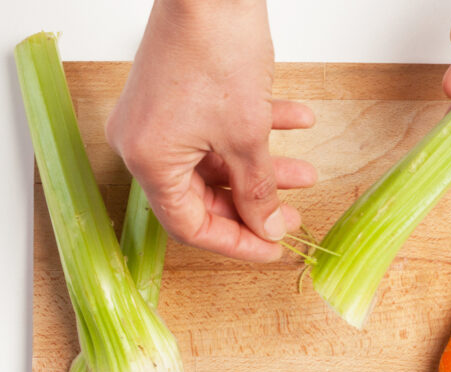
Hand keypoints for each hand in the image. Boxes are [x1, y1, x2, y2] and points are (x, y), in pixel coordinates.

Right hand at [106, 0, 316, 261]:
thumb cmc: (215, 47)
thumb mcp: (246, 135)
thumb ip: (257, 190)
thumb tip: (267, 227)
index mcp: (149, 160)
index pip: (191, 225)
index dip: (236, 242)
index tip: (272, 246)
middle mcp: (144, 143)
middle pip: (204, 195)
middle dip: (255, 203)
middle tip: (291, 213)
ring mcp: (159, 119)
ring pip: (216, 162)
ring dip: (262, 167)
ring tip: (306, 171)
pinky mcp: (178, 96)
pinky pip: (216, 129)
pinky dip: (255, 130)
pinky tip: (297, 121)